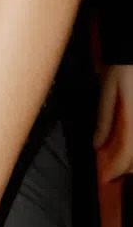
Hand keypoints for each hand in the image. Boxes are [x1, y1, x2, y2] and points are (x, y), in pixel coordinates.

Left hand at [94, 63, 132, 180]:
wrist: (131, 49)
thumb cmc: (121, 66)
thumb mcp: (107, 89)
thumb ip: (104, 119)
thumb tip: (97, 145)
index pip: (128, 152)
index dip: (116, 169)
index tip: (106, 177)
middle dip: (128, 166)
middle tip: (113, 171)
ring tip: (122, 162)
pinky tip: (129, 145)